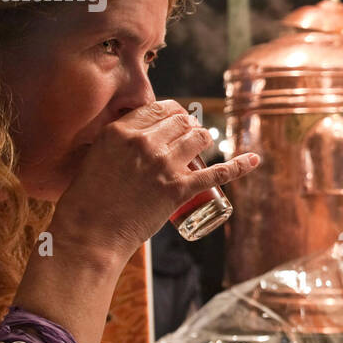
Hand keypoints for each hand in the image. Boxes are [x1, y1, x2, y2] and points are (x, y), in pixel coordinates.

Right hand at [52, 99, 260, 260]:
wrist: (90, 235)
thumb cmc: (87, 200)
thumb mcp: (95, 156)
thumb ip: (116, 142)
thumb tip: (132, 136)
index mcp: (121, 131)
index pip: (160, 107)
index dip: (174, 112)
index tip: (177, 120)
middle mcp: (144, 143)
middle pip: (183, 120)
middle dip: (191, 125)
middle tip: (191, 137)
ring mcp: (164, 165)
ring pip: (200, 138)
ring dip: (207, 140)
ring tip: (205, 146)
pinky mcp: (179, 190)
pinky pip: (216, 173)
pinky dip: (239, 165)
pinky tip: (254, 159)